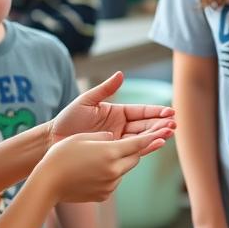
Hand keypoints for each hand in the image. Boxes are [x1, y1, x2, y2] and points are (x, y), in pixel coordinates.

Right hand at [37, 129, 168, 202]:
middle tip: (138, 140)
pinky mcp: (104, 195)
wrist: (47, 183)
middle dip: (136, 149)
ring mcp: (109, 185)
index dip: (153, 137)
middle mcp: (113, 170)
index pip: (138, 144)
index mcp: (110, 153)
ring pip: (123, 170)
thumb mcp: (83, 138)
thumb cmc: (61, 155)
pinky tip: (92, 170)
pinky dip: (109, 174)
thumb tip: (115, 139)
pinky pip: (113, 181)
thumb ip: (104, 137)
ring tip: (99, 157)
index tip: (166, 133)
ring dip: (119, 162)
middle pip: (134, 158)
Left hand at [50, 72, 175, 151]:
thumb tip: (121, 74)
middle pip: (146, 125)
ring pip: (142, 137)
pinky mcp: (114, 152)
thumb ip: (104, 89)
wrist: (54, 141)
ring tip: (170, 134)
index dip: (156, 112)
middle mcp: (121, 126)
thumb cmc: (68, 119)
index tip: (169, 112)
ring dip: (156, 136)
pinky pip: (132, 149)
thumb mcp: (86, 102)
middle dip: (161, 124)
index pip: (141, 111)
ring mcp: (119, 140)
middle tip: (174, 125)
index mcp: (117, 112)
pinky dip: (145, 147)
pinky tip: (157, 145)